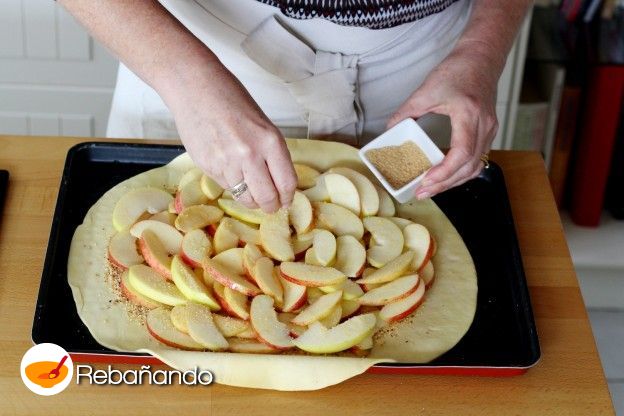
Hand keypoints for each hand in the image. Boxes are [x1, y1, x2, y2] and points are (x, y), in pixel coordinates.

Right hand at [166, 67, 296, 212]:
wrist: (194, 87)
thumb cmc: (231, 100)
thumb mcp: (263, 125)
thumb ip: (271, 154)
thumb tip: (277, 185)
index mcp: (270, 141)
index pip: (286, 183)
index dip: (287, 198)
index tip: (285, 201)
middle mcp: (250, 155)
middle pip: (266, 198)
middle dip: (270, 207)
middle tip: (270, 207)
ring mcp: (226, 163)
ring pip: (244, 197)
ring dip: (249, 197)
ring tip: (250, 188)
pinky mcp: (207, 167)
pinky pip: (225, 186)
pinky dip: (231, 184)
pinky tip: (229, 169)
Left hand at [387, 43, 499, 199]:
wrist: (481, 57)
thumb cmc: (458, 69)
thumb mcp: (426, 90)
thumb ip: (406, 112)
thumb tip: (389, 130)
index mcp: (469, 114)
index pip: (462, 153)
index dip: (445, 172)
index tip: (427, 181)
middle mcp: (484, 125)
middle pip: (469, 166)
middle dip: (445, 183)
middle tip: (423, 192)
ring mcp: (490, 130)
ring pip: (476, 166)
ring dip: (454, 181)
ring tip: (432, 188)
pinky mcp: (489, 131)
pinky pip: (479, 159)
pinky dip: (462, 171)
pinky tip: (446, 176)